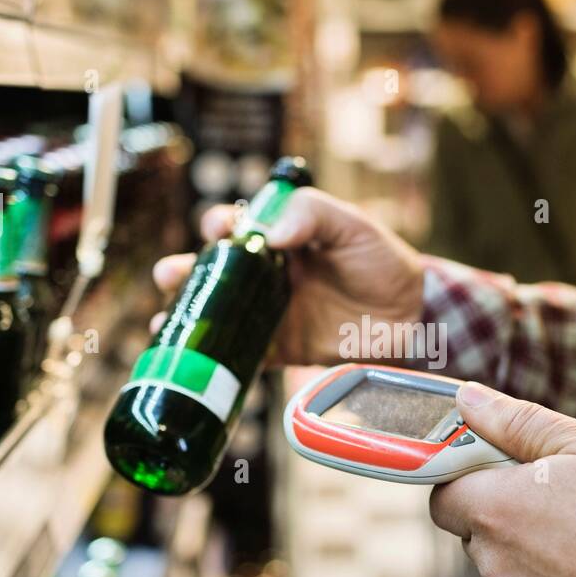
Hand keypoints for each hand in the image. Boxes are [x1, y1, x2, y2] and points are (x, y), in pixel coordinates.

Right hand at [152, 188, 424, 366]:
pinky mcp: (282, 349)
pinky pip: (243, 355)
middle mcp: (266, 276)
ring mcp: (270, 314)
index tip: (218, 230)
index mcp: (280, 240)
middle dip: (183, 271)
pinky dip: (217, 359)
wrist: (412, 316)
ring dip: (187, 315)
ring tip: (163, 319)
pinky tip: (194, 360)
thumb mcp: (353, 226)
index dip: (219, 225)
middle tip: (170, 275)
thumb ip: (313, 215)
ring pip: (217, 313)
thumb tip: (268, 233)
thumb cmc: (382, 262)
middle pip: (213, 271)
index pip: (236, 227)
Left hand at [429, 382, 575, 576]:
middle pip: (477, 528)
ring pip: (511, 561)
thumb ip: (517, 422)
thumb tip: (466, 400)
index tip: (506, 458)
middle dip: (506, 505)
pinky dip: (563, 573)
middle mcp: (498, 564)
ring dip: (537, 540)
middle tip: (562, 484)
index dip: (468, 472)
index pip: (442, 493)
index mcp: (495, 511)